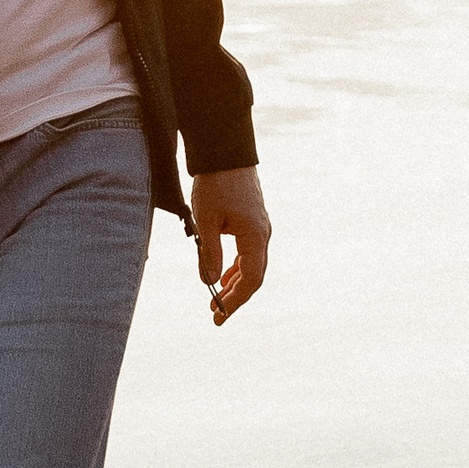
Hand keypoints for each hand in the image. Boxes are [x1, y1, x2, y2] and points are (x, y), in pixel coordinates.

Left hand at [191, 165, 270, 323]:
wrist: (226, 152)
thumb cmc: (216, 184)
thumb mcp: (205, 220)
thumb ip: (208, 252)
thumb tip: (208, 281)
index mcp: (255, 236)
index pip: (251, 279)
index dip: (236, 300)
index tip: (218, 315)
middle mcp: (262, 234)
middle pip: (254, 275)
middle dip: (234, 296)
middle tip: (215, 314)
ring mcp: (259, 227)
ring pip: (251, 264)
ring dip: (234, 283)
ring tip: (215, 299)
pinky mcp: (252, 221)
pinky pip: (248, 252)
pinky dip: (235, 267)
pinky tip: (222, 275)